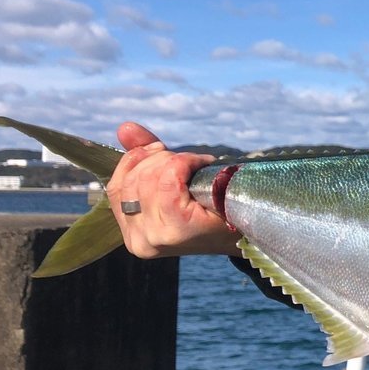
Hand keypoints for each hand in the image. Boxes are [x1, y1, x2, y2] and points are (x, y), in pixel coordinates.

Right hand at [107, 122, 241, 258]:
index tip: (161, 150)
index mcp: (132, 235)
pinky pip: (168, 179)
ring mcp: (156, 237)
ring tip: (197, 165)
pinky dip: (185, 163)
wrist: (250, 233)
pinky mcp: (177, 229)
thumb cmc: (213, 210)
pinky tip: (203, 166)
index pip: (118, 186)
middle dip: (160, 159)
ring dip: (176, 160)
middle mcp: (139, 240)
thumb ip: (146, 159)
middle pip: (134, 179)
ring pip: (149, 177)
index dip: (137, 160)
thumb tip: (125, 128)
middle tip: (187, 161)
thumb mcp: (173, 185)